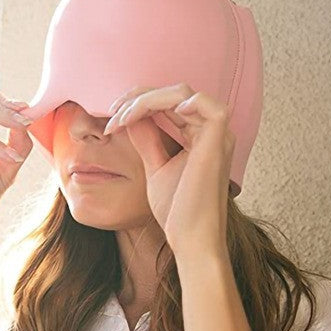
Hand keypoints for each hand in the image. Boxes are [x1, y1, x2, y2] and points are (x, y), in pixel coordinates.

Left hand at [104, 83, 234, 260]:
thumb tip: (132, 117)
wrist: (191, 238)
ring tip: (121, 117)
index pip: (169, 104)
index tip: (112, 120)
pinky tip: (145, 114)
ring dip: (146, 100)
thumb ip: (148, 140)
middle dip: (137, 98)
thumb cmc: (177, 211)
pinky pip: (200, 101)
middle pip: (173, 94)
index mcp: (201, 137)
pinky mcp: (219, 139)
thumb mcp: (155, 167)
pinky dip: (172, 100)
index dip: (139, 104)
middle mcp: (213, 132)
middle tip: (112, 113)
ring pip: (181, 93)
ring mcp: (218, 134)